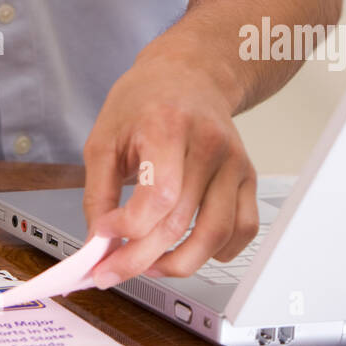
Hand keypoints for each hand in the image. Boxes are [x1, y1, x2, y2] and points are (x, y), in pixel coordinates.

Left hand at [81, 33, 258, 287]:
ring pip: (215, 235)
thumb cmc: (144, 101)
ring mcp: (233, 162)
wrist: (189, 74)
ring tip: (149, 265)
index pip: (158, 195)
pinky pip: (243, 230)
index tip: (104, 235)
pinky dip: (217, 252)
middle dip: (141, 258)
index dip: (128, 227)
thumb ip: (98, 192)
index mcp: (168, 126)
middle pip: (180, 222)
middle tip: (113, 270)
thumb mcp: (104, 136)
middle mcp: (208, 144)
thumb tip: (97, 241)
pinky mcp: (248, 177)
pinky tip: (189, 250)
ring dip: (178, 263)